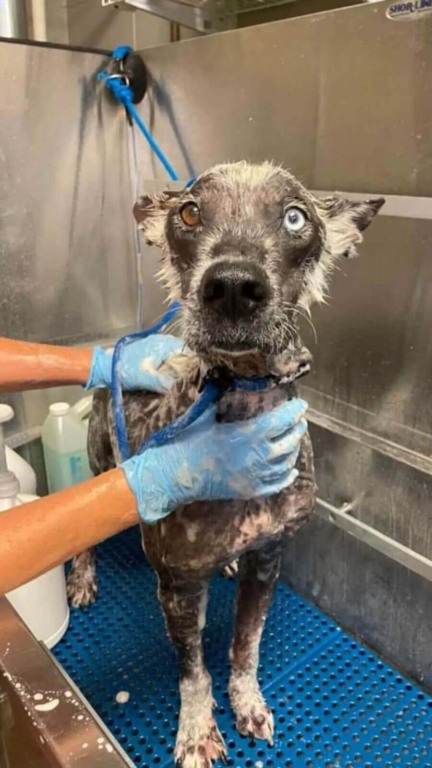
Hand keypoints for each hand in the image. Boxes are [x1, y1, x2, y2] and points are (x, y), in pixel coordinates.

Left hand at [86, 335, 187, 392]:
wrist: (105, 367)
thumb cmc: (126, 371)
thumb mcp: (148, 379)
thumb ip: (167, 382)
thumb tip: (185, 388)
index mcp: (164, 344)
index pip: (188, 352)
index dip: (192, 366)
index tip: (193, 379)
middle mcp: (162, 341)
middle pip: (182, 355)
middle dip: (184, 368)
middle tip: (185, 383)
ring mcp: (155, 345)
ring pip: (174, 357)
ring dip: (175, 369)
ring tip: (176, 383)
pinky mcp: (150, 351)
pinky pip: (165, 359)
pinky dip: (167, 368)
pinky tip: (165, 378)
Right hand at [121, 398, 307, 522]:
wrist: (177, 474)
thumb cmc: (190, 442)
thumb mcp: (207, 415)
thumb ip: (221, 398)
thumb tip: (227, 379)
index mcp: (248, 434)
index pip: (280, 420)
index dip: (294, 412)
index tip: (301, 405)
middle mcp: (257, 456)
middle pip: (288, 441)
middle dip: (297, 428)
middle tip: (299, 420)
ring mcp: (256, 476)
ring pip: (286, 462)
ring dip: (294, 449)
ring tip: (295, 439)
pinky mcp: (251, 491)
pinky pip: (277, 484)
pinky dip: (287, 476)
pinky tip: (291, 469)